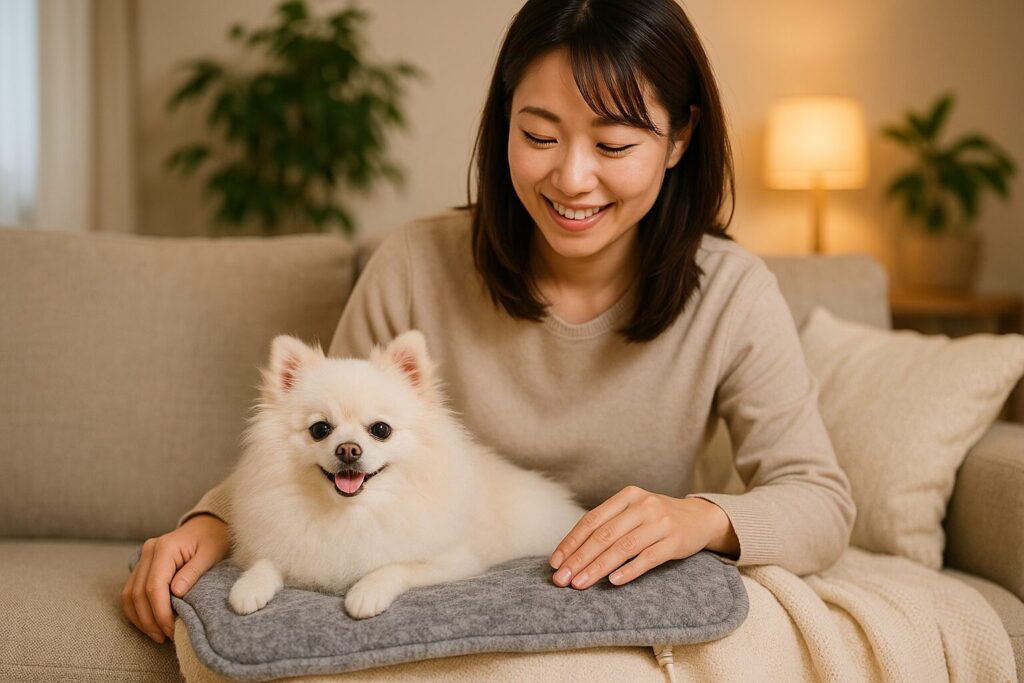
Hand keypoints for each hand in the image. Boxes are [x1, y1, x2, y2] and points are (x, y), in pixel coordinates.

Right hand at [121, 514, 229, 642]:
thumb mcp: (211, 553)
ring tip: (157, 635)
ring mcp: (143, 558)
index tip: (170, 629)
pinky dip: (136, 610)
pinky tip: (149, 623)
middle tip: (164, 637)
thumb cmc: (213, 539)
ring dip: (140, 618)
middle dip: (149, 619)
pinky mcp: (143, 565)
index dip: (160, 612)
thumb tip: (176, 593)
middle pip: (138, 593)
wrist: (208, 525)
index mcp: (165, 547)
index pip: (154, 586)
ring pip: (129, 594)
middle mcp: (149, 551)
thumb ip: (193, 571)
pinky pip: (131, 591)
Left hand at [548, 486, 736, 589]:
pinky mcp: (674, 541)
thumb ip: (607, 525)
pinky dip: (629, 570)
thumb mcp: (633, 511)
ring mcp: (660, 523)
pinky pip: (648, 558)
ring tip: (580, 584)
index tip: (556, 562)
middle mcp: (643, 506)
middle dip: (579, 559)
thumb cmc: (656, 518)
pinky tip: (613, 581)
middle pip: (603, 535)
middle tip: (562, 579)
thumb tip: (571, 553)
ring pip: (622, 548)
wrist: (699, 517)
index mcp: (627, 496)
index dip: (571, 542)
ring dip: (598, 568)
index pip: (591, 520)